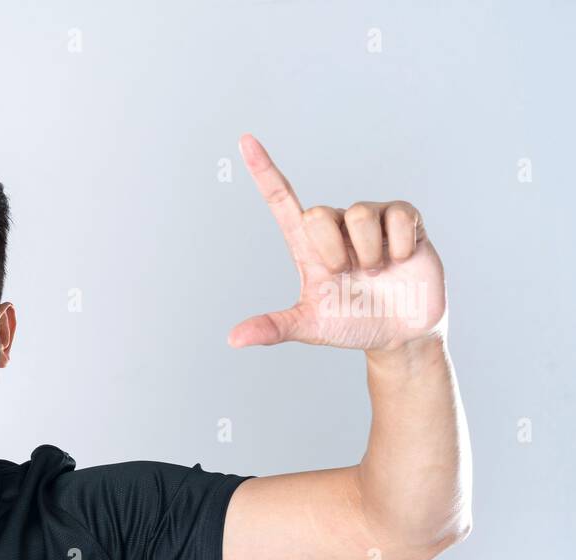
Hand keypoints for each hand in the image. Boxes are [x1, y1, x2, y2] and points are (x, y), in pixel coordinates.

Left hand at [229, 133, 446, 352]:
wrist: (400, 334)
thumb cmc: (351, 324)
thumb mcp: (311, 327)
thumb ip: (274, 327)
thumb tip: (234, 339)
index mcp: (308, 246)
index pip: (281, 200)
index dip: (264, 170)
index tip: (245, 141)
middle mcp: (337, 227)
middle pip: (318, 213)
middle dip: (331, 251)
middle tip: (347, 274)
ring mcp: (371, 221)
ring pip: (360, 214)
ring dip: (368, 253)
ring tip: (376, 271)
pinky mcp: (405, 221)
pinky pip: (399, 215)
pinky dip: (400, 246)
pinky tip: (402, 261)